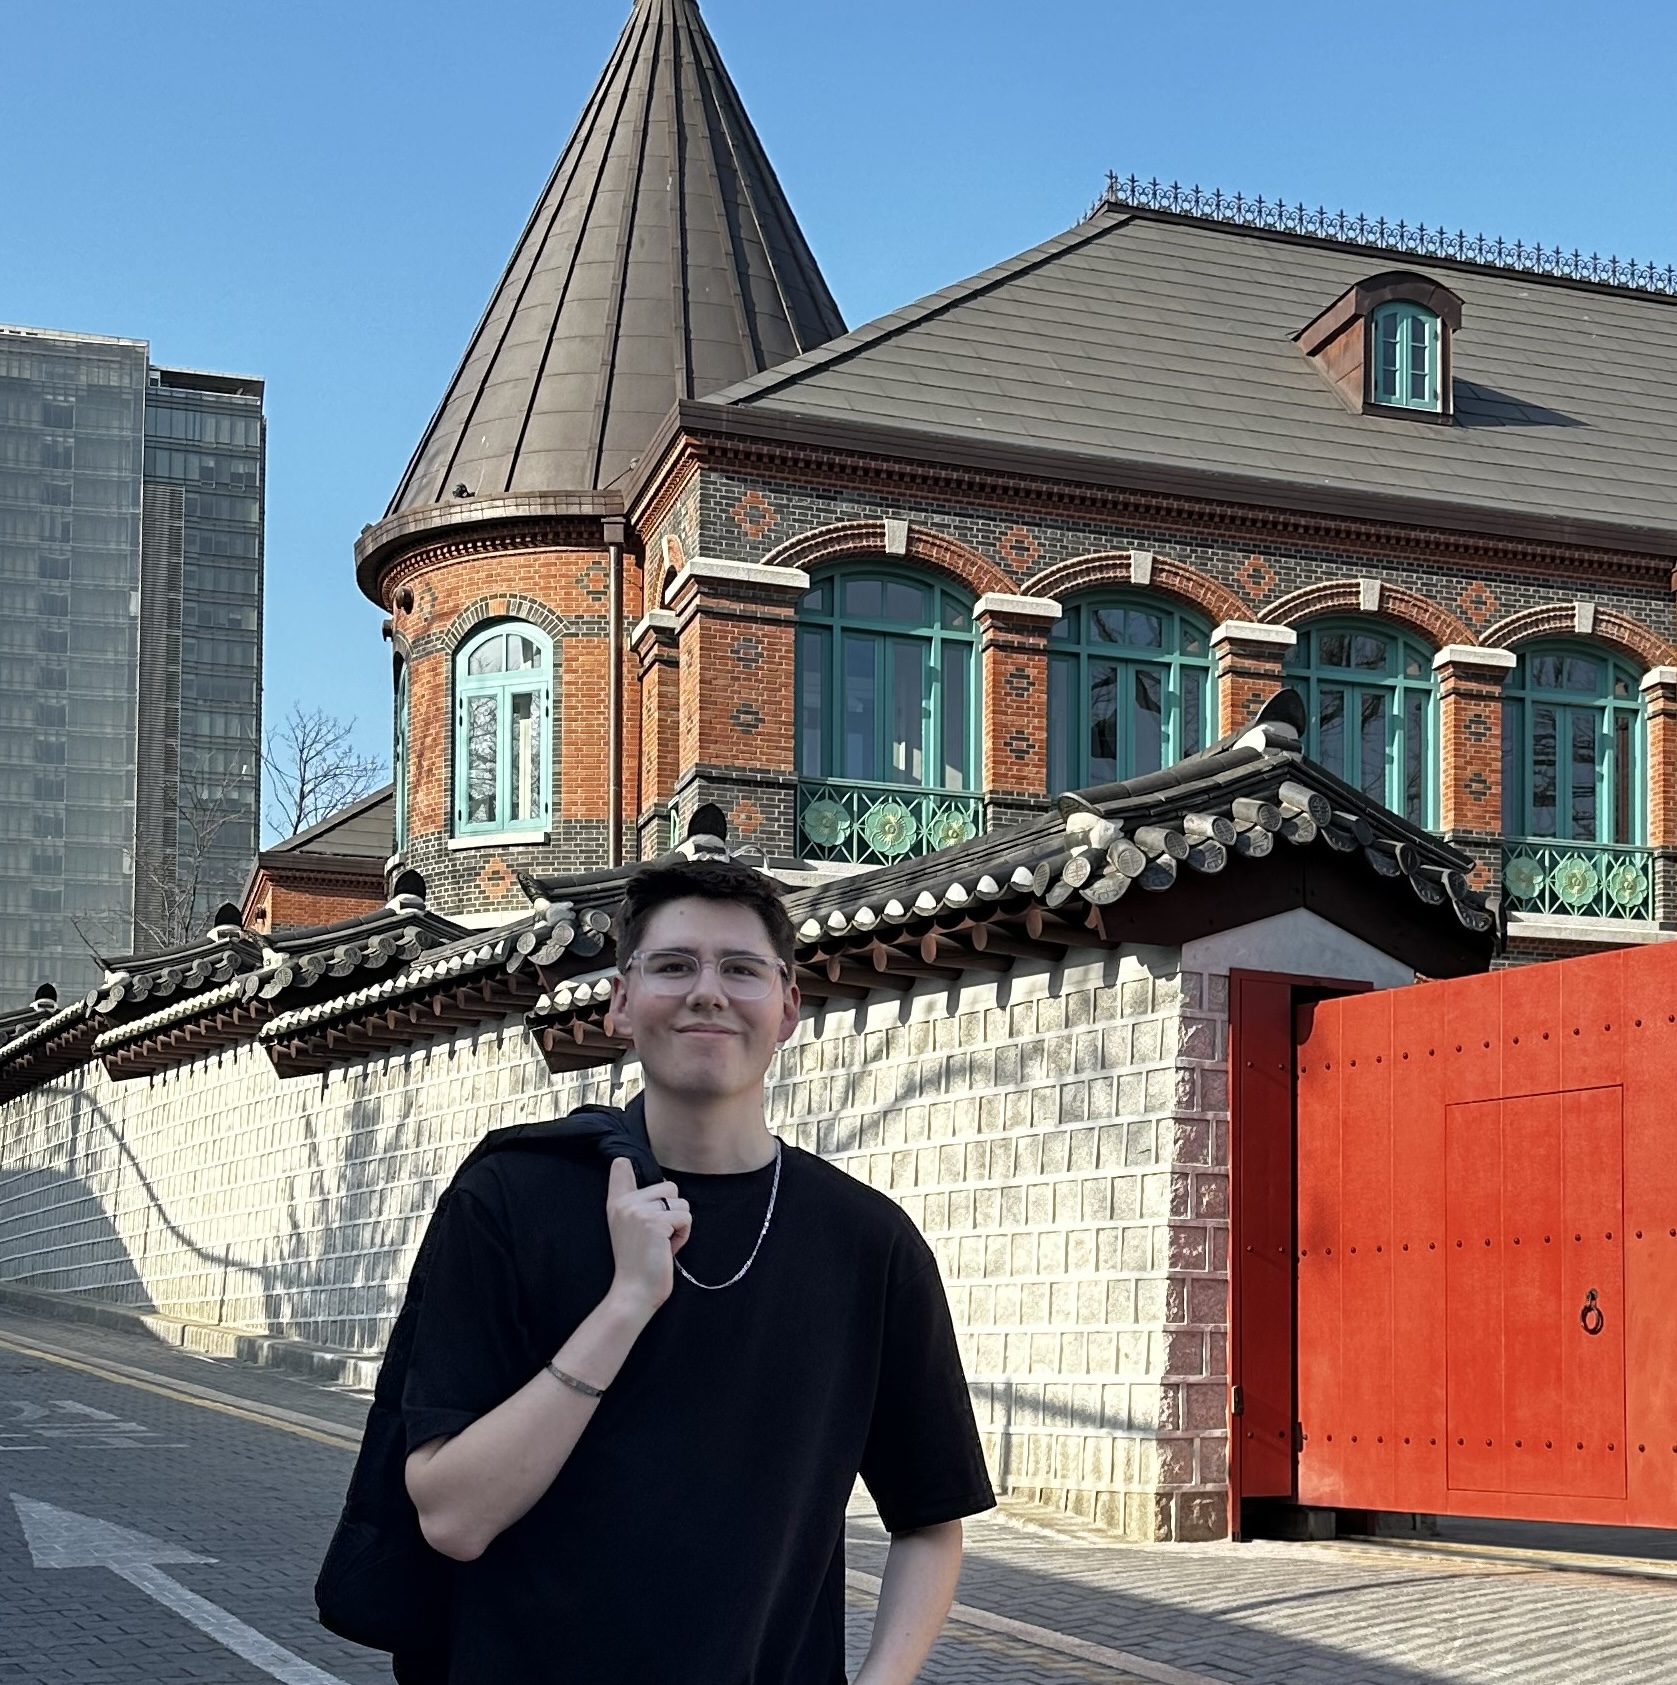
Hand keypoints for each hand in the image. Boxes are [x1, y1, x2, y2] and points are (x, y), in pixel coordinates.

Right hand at [605, 1156, 691, 1312]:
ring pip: (681, 1203)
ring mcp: (639, 1212)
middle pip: (669, 1187)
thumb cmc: (638, 1263)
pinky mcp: (655, 1223)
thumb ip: (638, 1204)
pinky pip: (686, 1218)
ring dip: (679, 1225)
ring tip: (662, 1244)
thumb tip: (650, 1177)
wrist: (633, 1292)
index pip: (620, 1169)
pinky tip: (668, 1249)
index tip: (622, 1159)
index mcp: (617, 1204)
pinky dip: (684, 1235)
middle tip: (657, 1238)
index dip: (625, 1164)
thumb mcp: (630, 1228)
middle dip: (673, 1212)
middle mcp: (625, 1203)